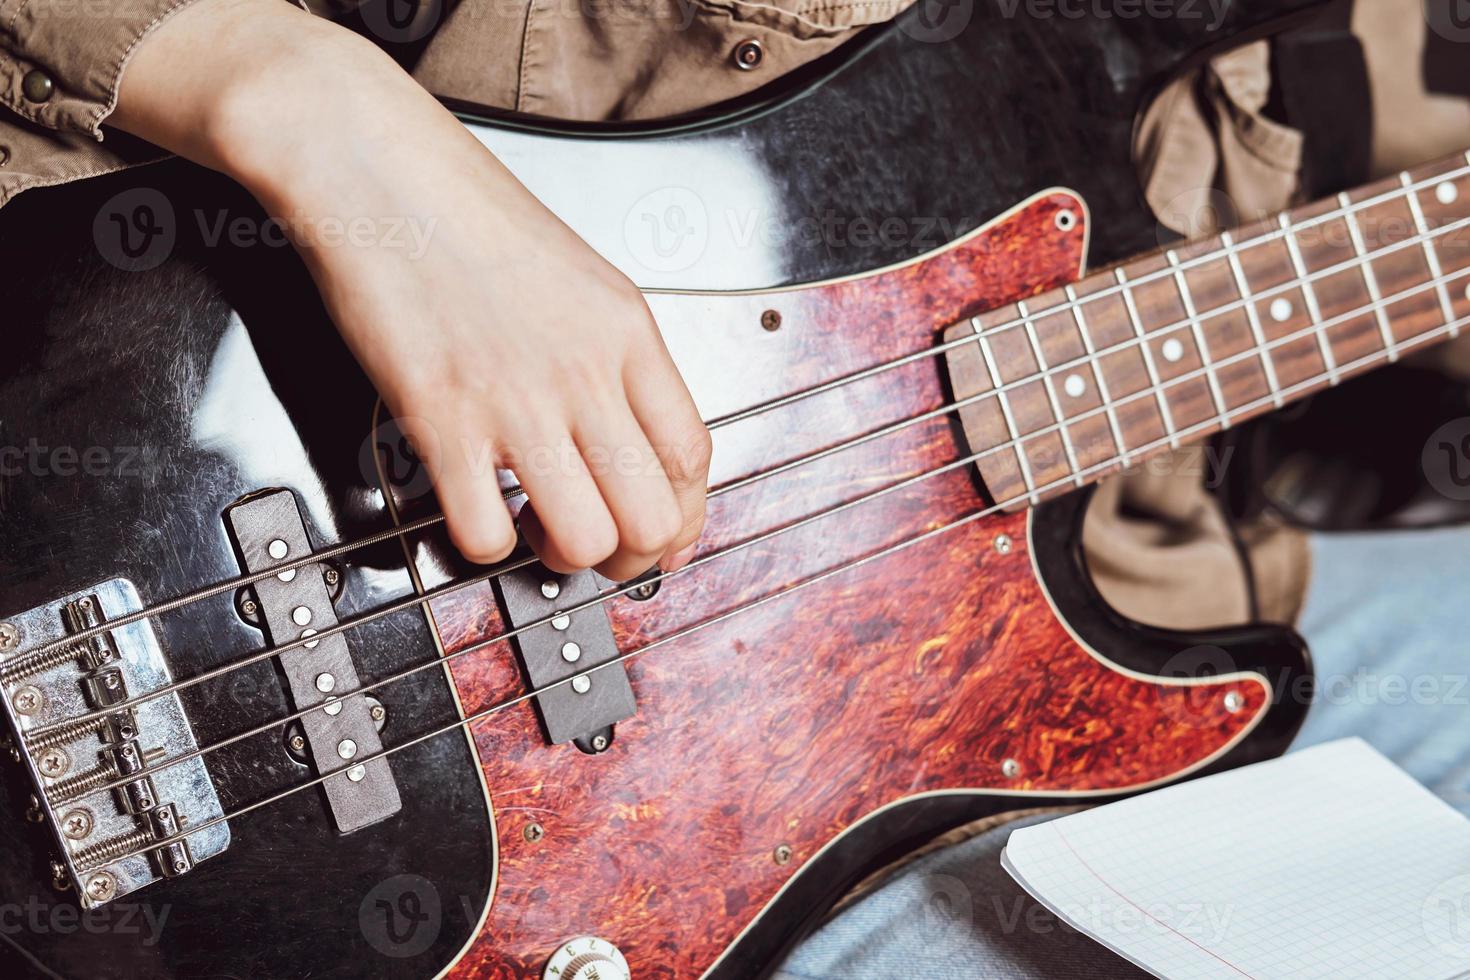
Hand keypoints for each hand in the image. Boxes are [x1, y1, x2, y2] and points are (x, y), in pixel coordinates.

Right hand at [112, 0, 709, 579]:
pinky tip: (476, 508)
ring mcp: (515, 399)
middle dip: (630, 555)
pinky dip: (484, 543)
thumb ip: (613, 357)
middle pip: (652, 515)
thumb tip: (625, 436)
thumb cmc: (468, 214)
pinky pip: (484, 531)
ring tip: (535, 529)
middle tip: (598, 549)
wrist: (379, 171)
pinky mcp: (441, 418)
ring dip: (561, 557)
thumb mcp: (581, 279)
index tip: (663, 537)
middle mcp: (584, 372)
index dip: (684, 518)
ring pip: (582, 539)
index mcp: (627, 335)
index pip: (693, 457)